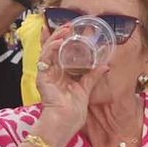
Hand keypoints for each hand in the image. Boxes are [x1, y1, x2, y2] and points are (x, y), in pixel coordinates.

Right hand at [34, 24, 102, 139]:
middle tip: (68, 24)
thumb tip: (105, 66)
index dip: (62, 40)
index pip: (59, 53)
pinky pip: (45, 58)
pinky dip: (52, 48)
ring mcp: (45, 74)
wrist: (65, 122)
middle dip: (59, 34)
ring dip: (55, 37)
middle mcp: (51, 72)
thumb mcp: (86, 89)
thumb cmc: (73, 110)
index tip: (70, 29)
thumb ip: (93, 76)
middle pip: (52, 48)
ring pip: (47, 50)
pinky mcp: (42, 77)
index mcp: (60, 74)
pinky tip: (60, 41)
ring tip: (65, 29)